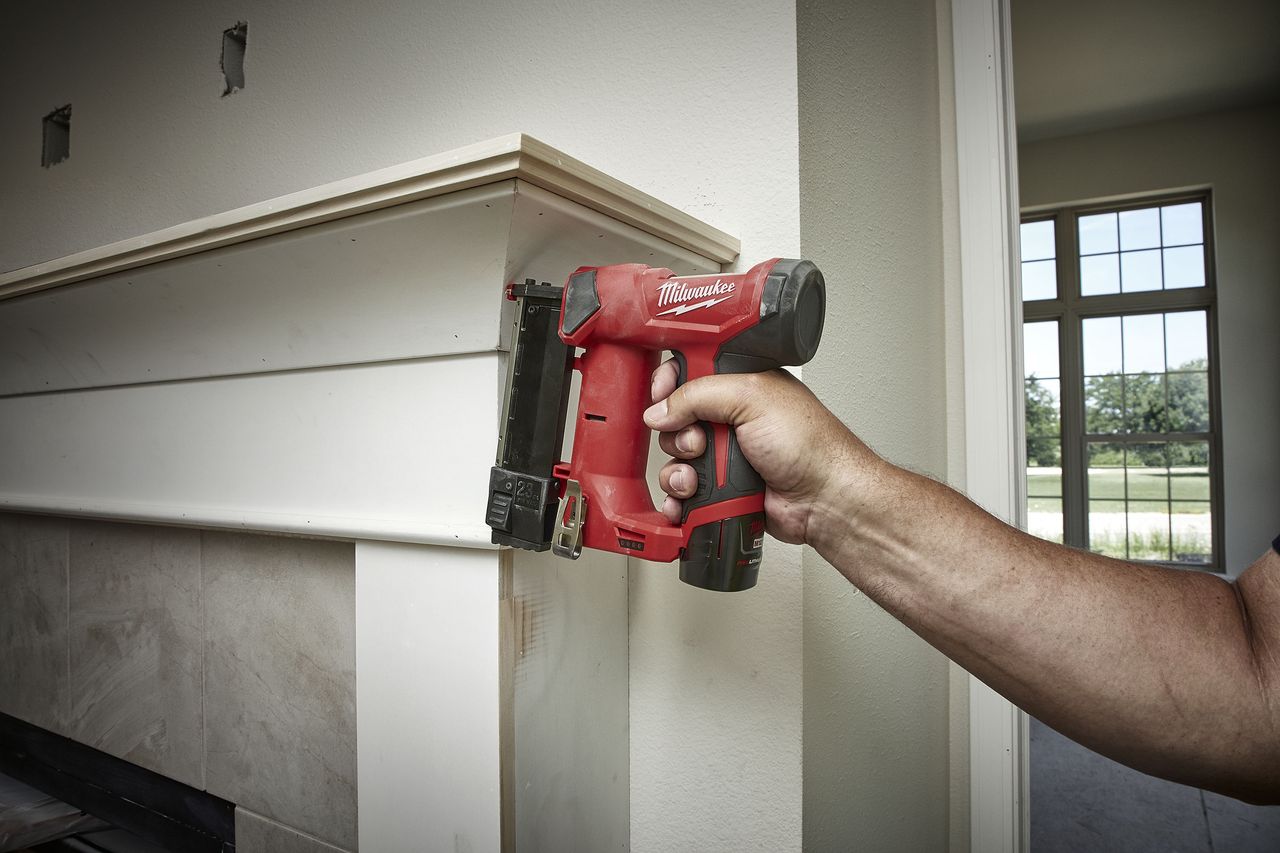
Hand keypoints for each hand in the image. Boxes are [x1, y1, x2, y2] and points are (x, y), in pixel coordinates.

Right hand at [643, 362, 871, 545]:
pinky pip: (684, 492)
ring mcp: (726, 456)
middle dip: (677, 433)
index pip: (691, 373)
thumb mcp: (751, 398)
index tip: (662, 394)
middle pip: (676, 419)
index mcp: (741, 386)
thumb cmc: (810, 445)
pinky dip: (679, 498)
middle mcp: (731, 419)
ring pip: (676, 459)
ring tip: (697, 478)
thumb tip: (660, 409)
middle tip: (700, 442)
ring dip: (678, 470)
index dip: (671, 382)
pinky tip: (687, 500)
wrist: (824, 499)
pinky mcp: (722, 489)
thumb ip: (699, 394)